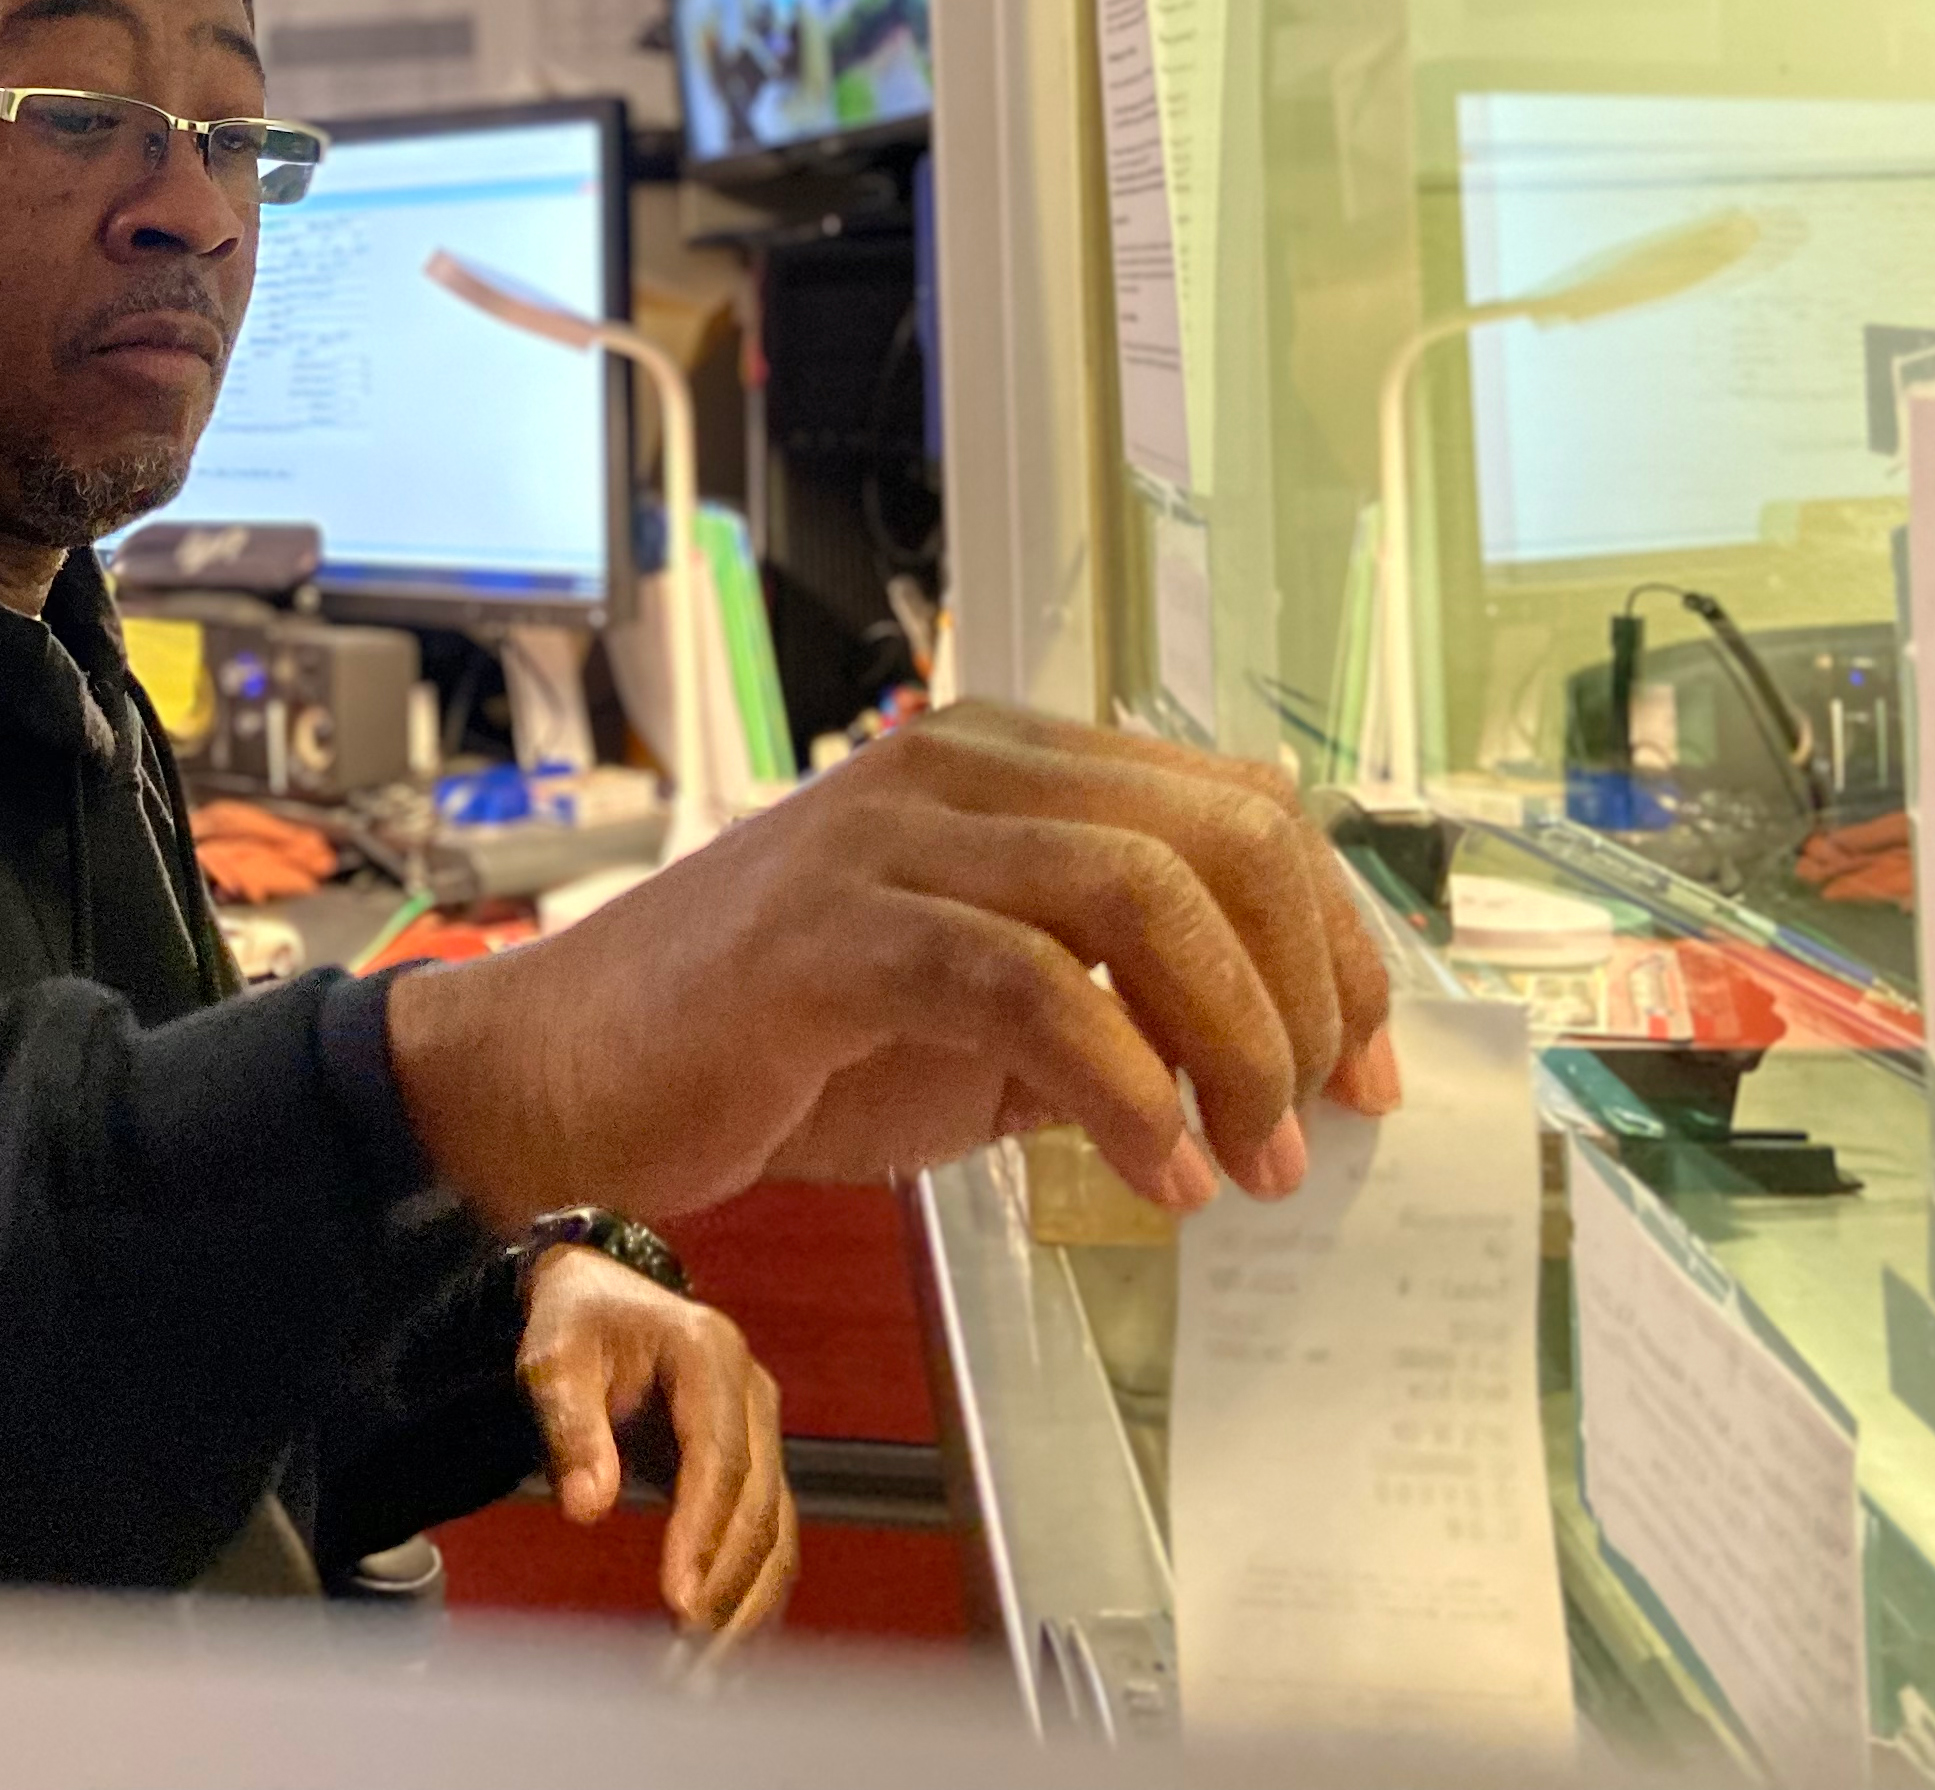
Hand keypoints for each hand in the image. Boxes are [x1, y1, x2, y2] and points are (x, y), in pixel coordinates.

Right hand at [386, 698, 1400, 1228]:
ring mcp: (890, 836)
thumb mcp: (981, 1015)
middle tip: (1316, 1120)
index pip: (1239, 807)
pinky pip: (1030, 986)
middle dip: (1304, 991)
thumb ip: (1110, 1006)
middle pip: (1218, 834)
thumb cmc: (772, 1044)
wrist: (568, 1077)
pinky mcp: (834, 931)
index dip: (1334, 939)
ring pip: (1141, 893)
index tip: (1366, 1070)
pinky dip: (1123, 1090)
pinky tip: (1152, 1170)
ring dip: (1231, 1045)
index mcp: (1007, 763)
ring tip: (1249, 1160)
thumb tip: (1274, 1064)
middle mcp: (958, 767)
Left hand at [515, 1246, 793, 1642]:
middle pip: (758, 1502)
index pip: (719, 1455)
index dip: (703, 1530)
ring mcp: (761, 1431)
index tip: (679, 1597)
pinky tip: (722, 1649)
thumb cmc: (575, 1324)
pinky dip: (749, 1594)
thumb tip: (587, 1508)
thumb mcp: (554, 1359)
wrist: (601, 1299)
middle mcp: (752, 1393)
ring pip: (774, 1531)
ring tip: (702, 1673)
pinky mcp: (753, 1466)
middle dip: (726, 1583)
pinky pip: (766, 1538)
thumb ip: (570, 1428)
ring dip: (745, 1604)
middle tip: (687, 1650)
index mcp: (709, 1353)